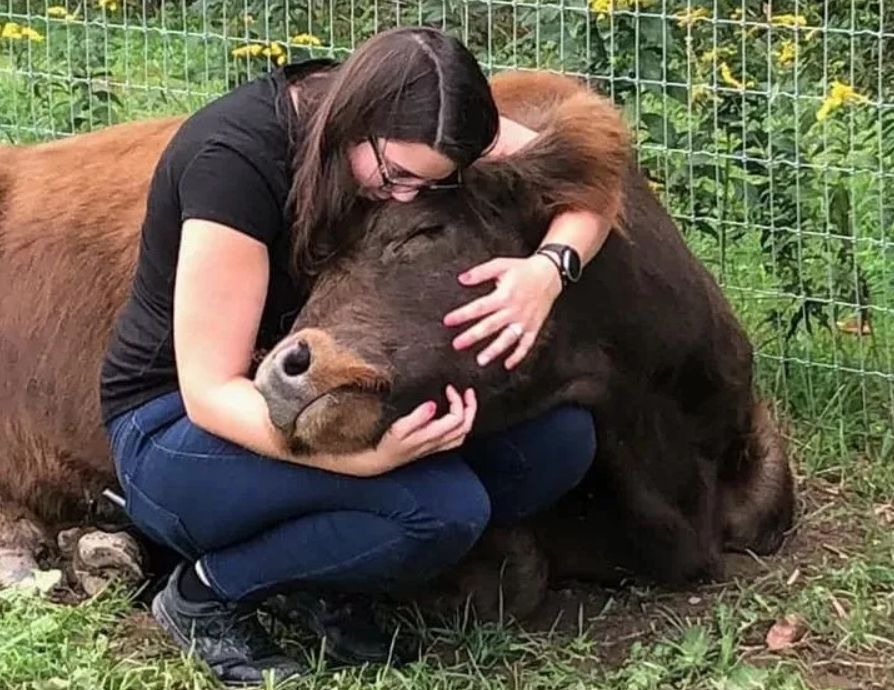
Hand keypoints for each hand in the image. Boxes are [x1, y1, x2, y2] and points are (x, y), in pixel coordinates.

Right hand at [347, 385, 476, 476]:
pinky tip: (456, 416)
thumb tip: (432, 404)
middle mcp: (438, 442)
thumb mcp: (398, 429)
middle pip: (465, 426)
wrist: (379, 460)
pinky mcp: (433, 446)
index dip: (457, 400)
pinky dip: (461, 425)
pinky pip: (456, 438)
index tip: (448, 387)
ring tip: (466, 401)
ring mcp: (437, 446)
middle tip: (468, 391)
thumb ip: (416, 417)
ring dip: (468, 416)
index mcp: (431, 435)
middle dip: (470, 407)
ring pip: (463, 433)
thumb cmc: (386, 445)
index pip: (456, 418)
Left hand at [443, 255, 561, 369]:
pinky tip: (508, 364)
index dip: (462, 315)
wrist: (550, 274)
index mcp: (504, 295)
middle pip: (490, 326)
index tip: (448, 321)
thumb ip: (480, 272)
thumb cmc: (524, 270)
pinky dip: (518, 356)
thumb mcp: (500, 265)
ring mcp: (524, 321)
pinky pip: (526, 344)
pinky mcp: (533, 327)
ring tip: (481, 360)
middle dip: (472, 336)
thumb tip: (462, 278)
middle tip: (457, 345)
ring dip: (494, 351)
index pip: (479, 307)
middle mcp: (513, 310)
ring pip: (507, 339)